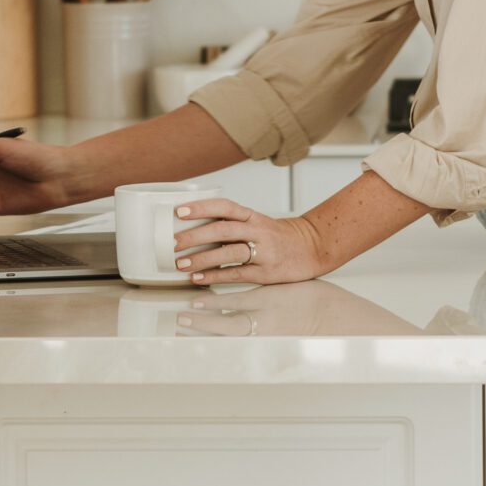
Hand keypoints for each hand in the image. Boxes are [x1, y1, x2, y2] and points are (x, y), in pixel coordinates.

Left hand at [172, 199, 325, 286]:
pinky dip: (215, 276)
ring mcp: (263, 252)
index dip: (202, 207)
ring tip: (181, 263)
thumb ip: (231, 225)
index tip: (180, 211)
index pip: (225, 207)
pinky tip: (198, 278)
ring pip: (228, 253)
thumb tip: (193, 229)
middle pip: (223, 230)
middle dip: (196, 236)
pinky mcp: (265, 273)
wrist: (311, 248)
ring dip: (202, 258)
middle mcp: (258, 231)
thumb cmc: (277, 236)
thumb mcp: (256, 222)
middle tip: (173, 242)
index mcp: (253, 216)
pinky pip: (236, 274)